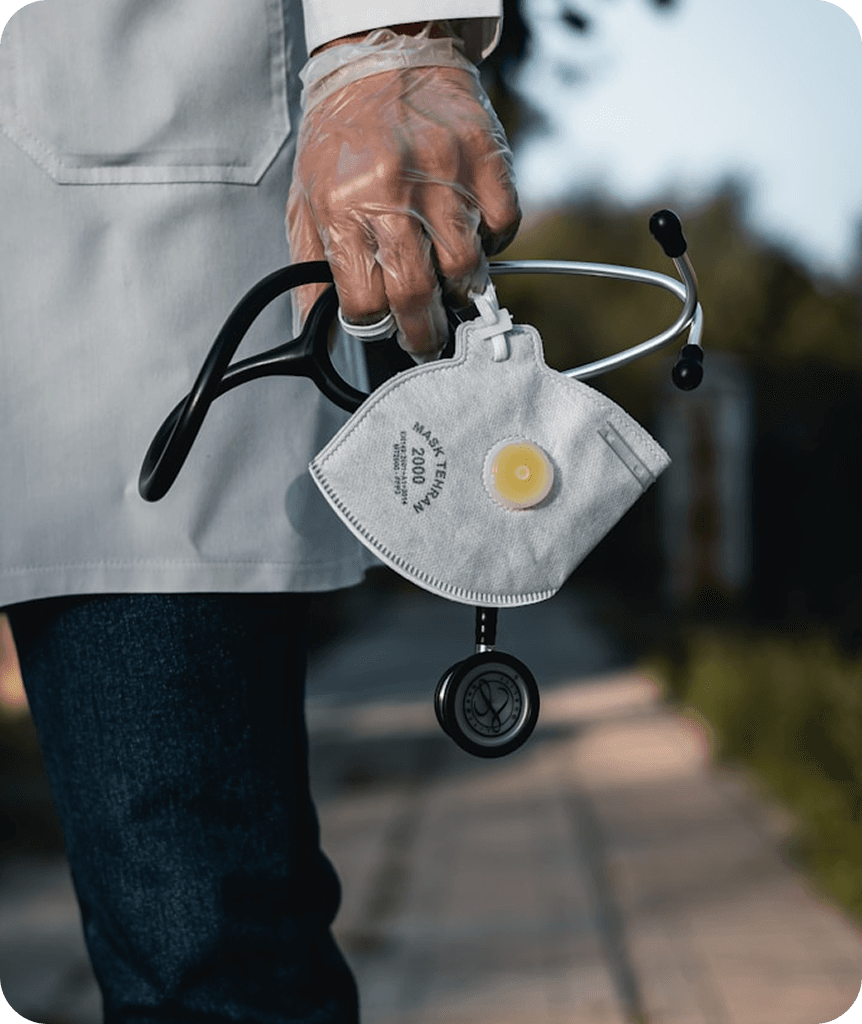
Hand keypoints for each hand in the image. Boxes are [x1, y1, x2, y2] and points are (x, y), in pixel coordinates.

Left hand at [287, 53, 520, 361]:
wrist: (380, 59)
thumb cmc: (341, 140)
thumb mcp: (305, 203)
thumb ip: (310, 273)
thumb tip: (317, 333)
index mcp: (342, 208)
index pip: (365, 302)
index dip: (376, 326)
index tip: (384, 328)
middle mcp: (393, 193)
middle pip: (417, 295)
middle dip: (424, 333)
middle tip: (426, 340)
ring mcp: (445, 176)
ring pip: (466, 268)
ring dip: (460, 290)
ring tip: (450, 286)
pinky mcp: (484, 159)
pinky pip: (502, 228)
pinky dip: (491, 243)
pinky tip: (471, 234)